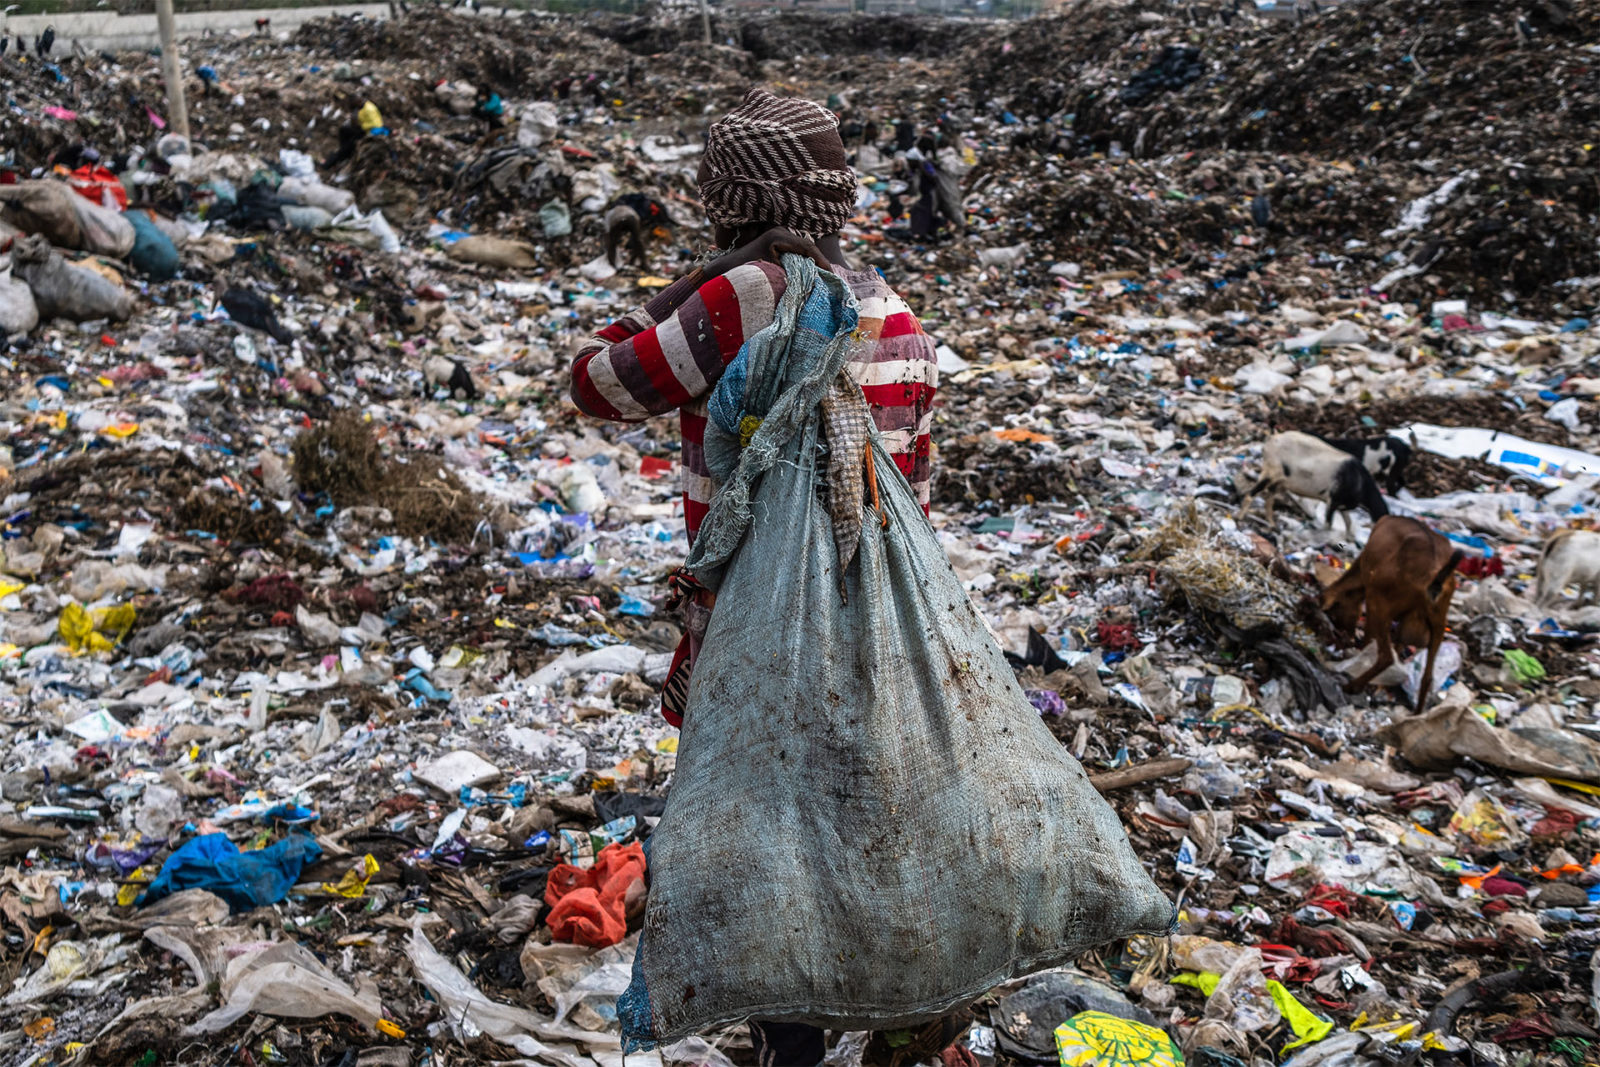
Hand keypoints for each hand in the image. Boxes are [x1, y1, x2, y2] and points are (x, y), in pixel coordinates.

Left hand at [707, 227, 831, 277]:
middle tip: (833, 279)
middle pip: (807, 247)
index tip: (830, 274)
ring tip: (827, 279)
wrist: (721, 272)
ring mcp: (778, 238)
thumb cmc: (740, 275)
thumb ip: (790, 278)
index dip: (820, 260)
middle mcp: (779, 233)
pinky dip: (805, 265)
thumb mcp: (767, 277)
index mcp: (777, 237)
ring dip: (813, 264)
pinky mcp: (777, 246)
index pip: (806, 247)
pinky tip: (814, 277)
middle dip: (820, 263)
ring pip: (803, 251)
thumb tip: (812, 282)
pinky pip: (796, 254)